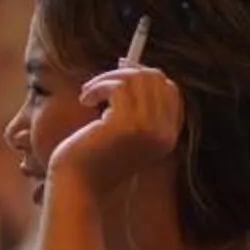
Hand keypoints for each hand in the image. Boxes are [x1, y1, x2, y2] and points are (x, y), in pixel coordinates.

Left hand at [47, 65, 183, 197]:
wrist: (78, 185)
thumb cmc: (95, 157)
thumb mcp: (124, 131)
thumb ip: (136, 105)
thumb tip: (129, 64)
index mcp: (168, 137)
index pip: (171, 90)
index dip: (147, 76)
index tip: (122, 74)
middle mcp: (163, 133)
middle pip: (156, 79)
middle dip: (126, 73)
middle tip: (102, 81)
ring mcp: (147, 129)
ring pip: (135, 79)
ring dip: (106, 79)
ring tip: (89, 93)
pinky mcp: (125, 126)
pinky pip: (116, 86)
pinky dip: (97, 87)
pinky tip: (85, 100)